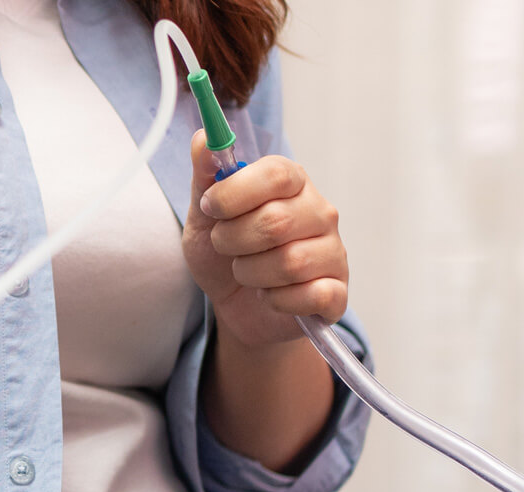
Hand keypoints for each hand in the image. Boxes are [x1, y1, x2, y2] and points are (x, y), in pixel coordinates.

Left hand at [182, 129, 347, 348]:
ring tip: (247, 273)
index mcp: (291, 184)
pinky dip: (278, 301)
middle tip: (224, 246)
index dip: (234, 193)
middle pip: (276, 222)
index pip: (276, 173)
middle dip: (232, 241)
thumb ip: (205, 176)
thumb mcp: (203, 216)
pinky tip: (271, 296)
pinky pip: (310, 296)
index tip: (210, 207)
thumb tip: (202, 138)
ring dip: (251, 274)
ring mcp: (332, 252)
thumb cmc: (223, 256)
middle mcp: (320, 212)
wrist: (236, 306)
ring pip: (289, 263)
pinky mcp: (336, 292)